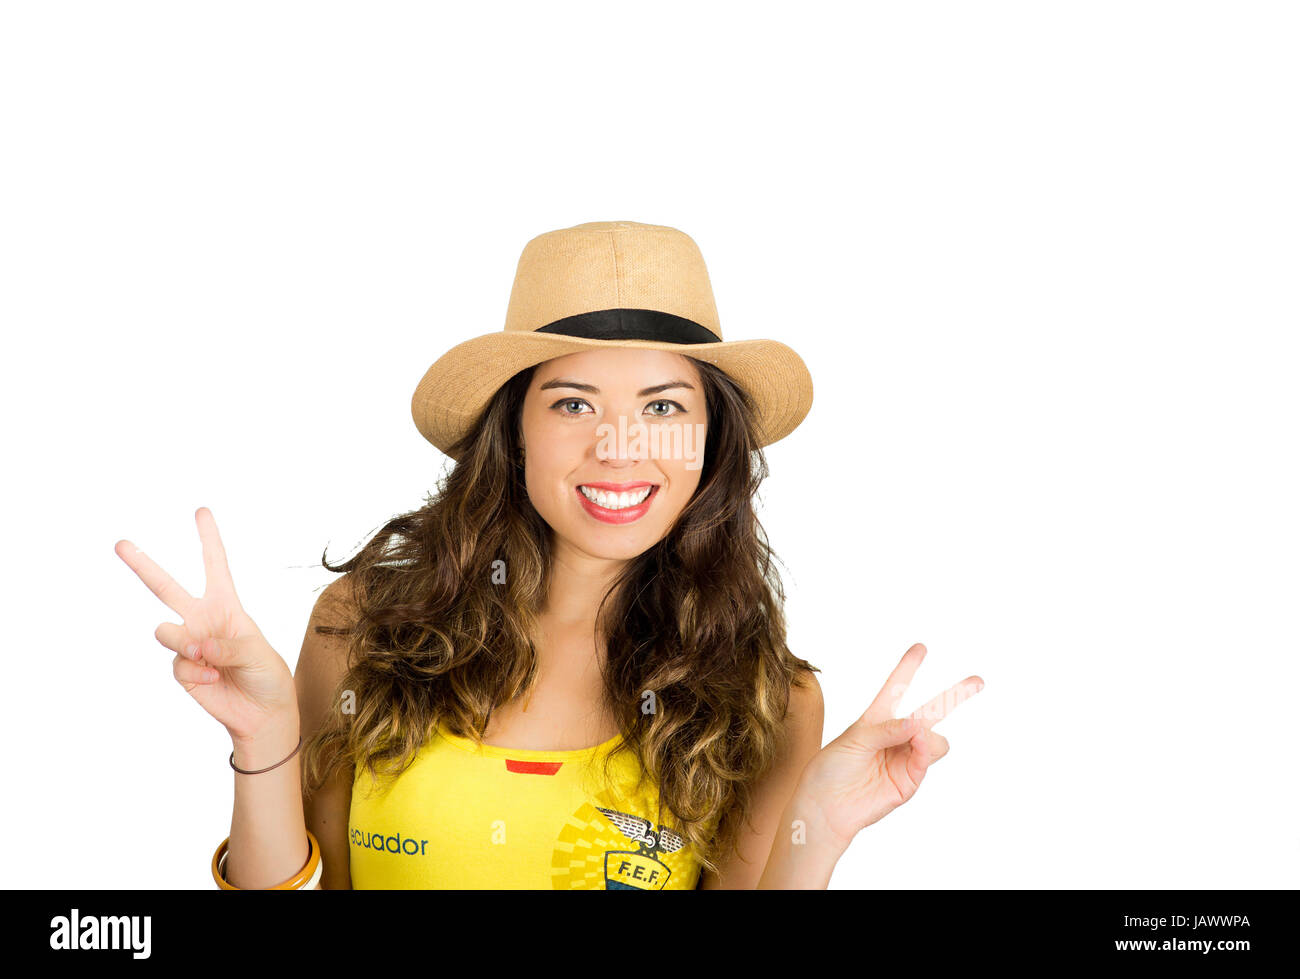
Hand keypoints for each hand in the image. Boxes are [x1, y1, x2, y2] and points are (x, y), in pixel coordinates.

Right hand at [115, 507, 298, 742]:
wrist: (262, 712)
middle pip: (166, 588)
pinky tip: (212, 679)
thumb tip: (198, 645)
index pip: (215, 566)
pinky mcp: (182, 670)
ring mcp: (189, 645)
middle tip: (121, 544)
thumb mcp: (258, 654)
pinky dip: (195, 671)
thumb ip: (229, 645)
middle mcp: (203, 620)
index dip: (208, 539)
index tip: (201, 511)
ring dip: (183, 642)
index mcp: (227, 606)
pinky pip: (178, 664)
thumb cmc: (267, 676)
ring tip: (204, 655)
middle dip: (143, 566)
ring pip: (166, 631)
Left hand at [796, 643, 982, 851]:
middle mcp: (895, 736)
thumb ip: (887, 729)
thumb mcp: (854, 739)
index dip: (908, 668)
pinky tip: (918, 744)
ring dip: (927, 733)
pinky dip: (926, 749)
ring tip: (911, 738)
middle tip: (978, 680)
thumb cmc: (830, 769)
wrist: (826, 806)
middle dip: (956, 694)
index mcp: (876, 719)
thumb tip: (919, 724)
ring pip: (936, 739)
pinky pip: (928, 759)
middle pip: (931, 711)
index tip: (920, 648)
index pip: (895, 688)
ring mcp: (905, 758)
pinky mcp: (909, 780)